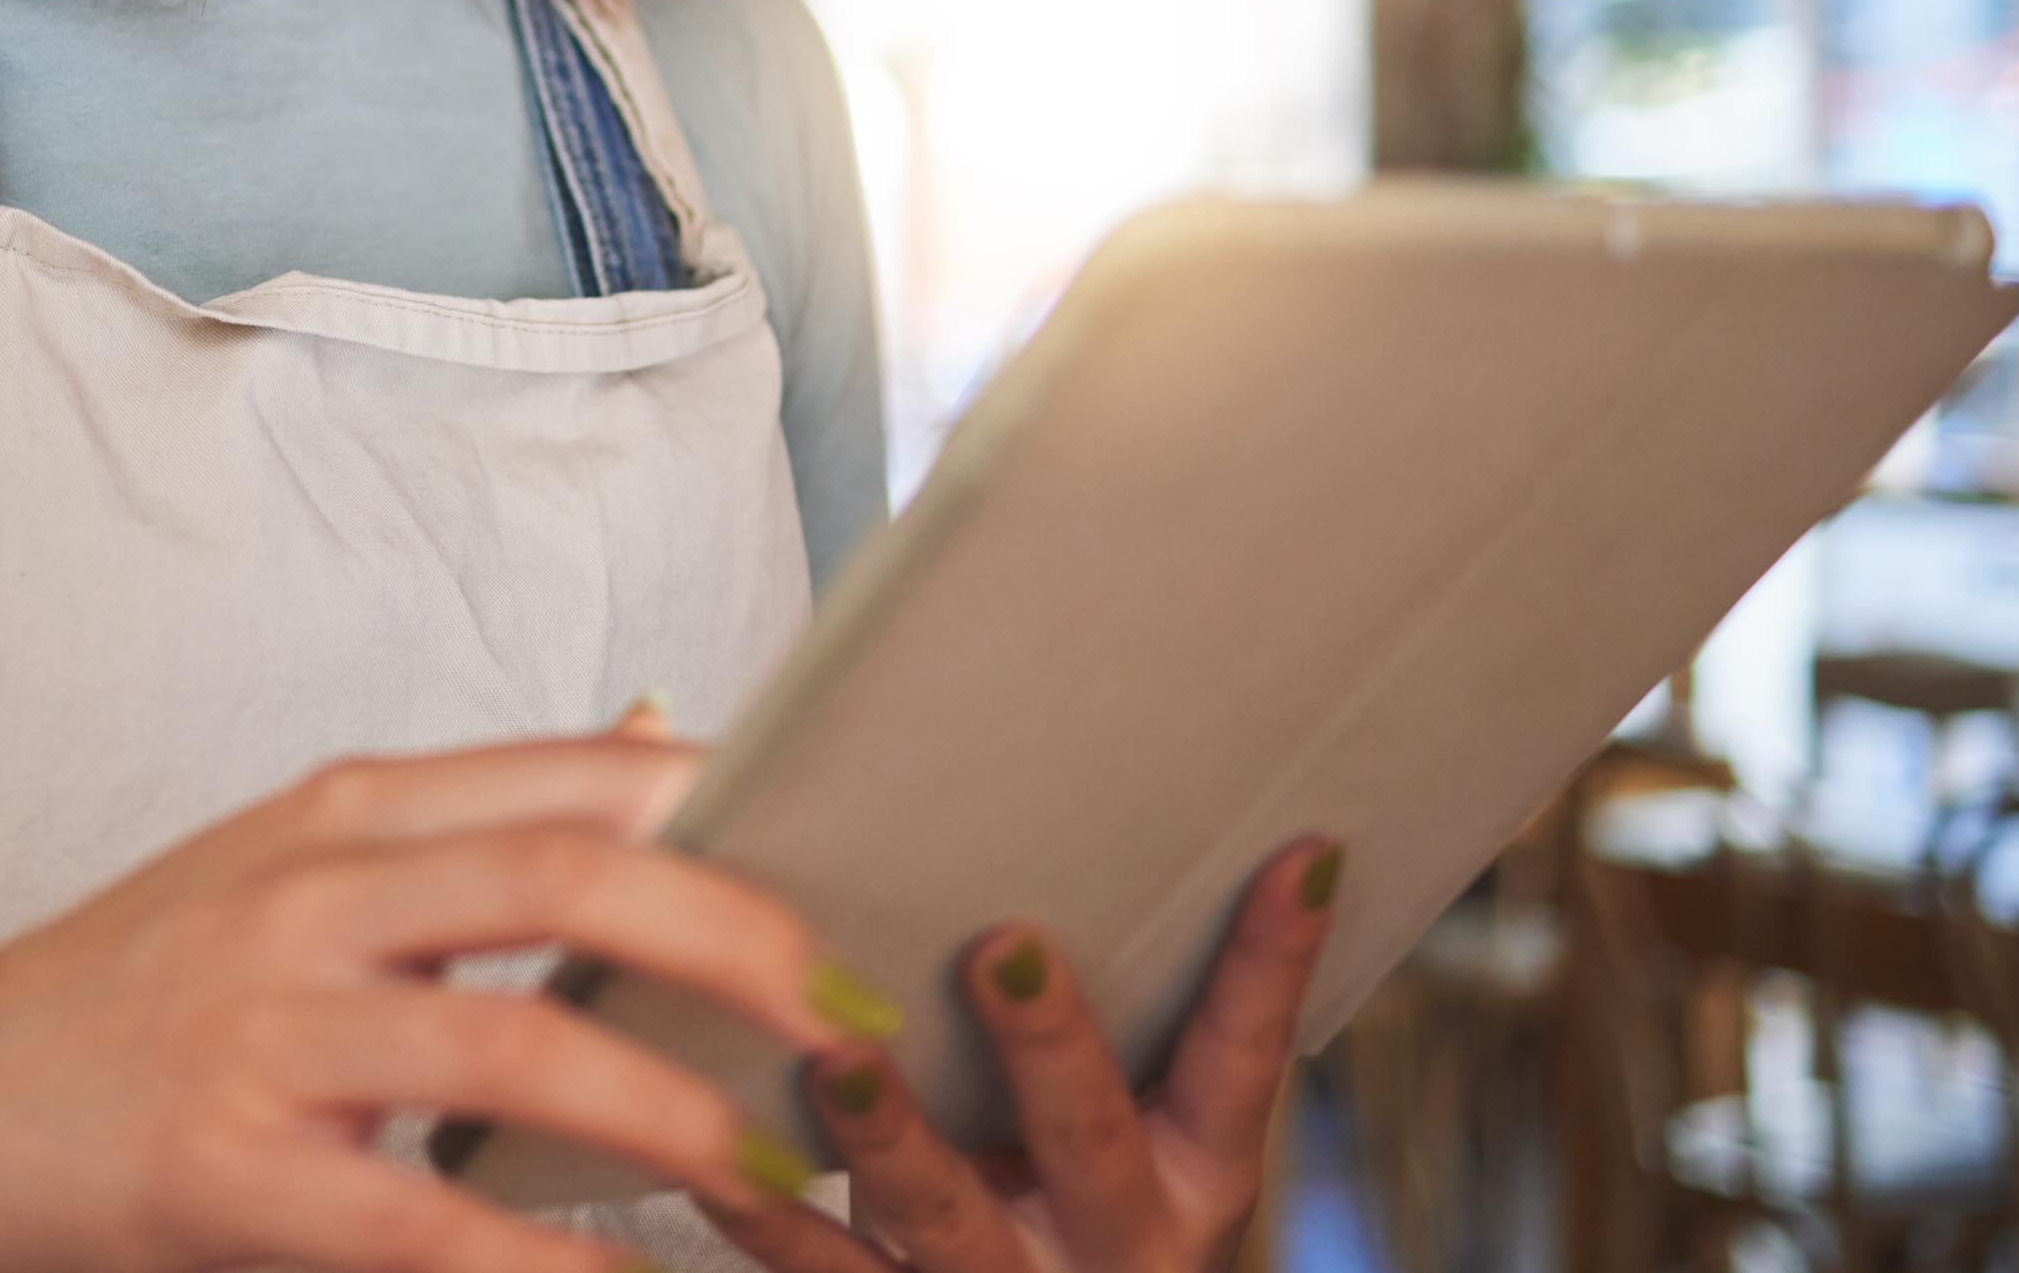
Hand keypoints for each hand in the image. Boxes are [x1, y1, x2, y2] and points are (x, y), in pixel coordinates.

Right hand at [0, 734, 884, 1272]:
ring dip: (671, 1112)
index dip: (740, 814)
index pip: (583, 770)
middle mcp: (315, 890)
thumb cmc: (134, 991)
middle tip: (854, 1019)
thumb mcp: (288, 867)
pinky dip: (534, 1263)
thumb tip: (666, 759)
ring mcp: (264, 1025)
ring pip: (514, 1042)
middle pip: (572, 872)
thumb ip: (461, 832)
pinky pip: (414, 1221)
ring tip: (778, 1170)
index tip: (866, 867)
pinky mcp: (222, 1167)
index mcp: (350, 808)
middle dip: (740, 942)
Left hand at [702, 842, 1344, 1272]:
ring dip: (894, 1137)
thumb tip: (1068, 790)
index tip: (1299, 849)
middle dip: (1050, 1046)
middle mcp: (1112, 1235)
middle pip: (1090, 1137)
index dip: (1274, 960)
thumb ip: (1086, 968)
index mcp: (1188, 1166)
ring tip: (846, 1060)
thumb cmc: (1051, 1176)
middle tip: (1005, 946)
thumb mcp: (1111, 1097)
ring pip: (947, 1215)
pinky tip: (719, 1156)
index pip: (1242, 1055)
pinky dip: (766, 1214)